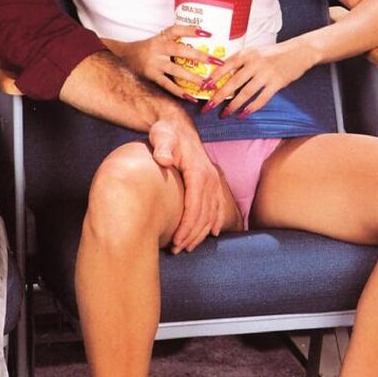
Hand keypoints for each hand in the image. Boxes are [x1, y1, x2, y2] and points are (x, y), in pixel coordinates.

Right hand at [117, 26, 221, 98]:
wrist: (124, 57)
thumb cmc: (147, 49)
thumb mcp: (158, 41)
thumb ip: (175, 42)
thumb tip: (201, 44)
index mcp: (161, 37)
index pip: (177, 30)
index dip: (191, 30)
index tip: (207, 33)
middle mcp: (158, 49)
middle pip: (180, 50)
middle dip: (200, 56)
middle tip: (216, 61)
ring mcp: (154, 63)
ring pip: (176, 70)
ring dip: (192, 77)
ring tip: (206, 84)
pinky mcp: (151, 76)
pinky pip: (167, 85)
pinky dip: (179, 92)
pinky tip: (191, 97)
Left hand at [148, 117, 226, 251]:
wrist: (177, 126)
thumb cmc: (166, 133)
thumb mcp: (161, 136)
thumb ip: (162, 147)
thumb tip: (163, 159)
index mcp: (198, 173)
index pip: (195, 207)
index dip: (187, 227)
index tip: (176, 242)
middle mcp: (210, 179)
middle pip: (204, 215)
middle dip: (192, 235)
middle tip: (177, 250)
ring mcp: (212, 181)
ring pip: (212, 214)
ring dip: (201, 233)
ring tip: (187, 247)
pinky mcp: (211, 183)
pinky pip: (216, 207)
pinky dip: (213, 223)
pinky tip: (210, 234)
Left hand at [202, 40, 315, 116]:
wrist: (299, 51)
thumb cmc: (273, 53)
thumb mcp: (255, 52)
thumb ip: (241, 62)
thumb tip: (222, 77)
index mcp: (247, 53)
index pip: (226, 65)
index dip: (213, 77)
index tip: (203, 88)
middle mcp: (255, 63)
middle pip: (233, 82)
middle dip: (219, 97)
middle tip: (208, 107)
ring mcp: (266, 73)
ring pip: (245, 93)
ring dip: (233, 106)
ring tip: (224, 114)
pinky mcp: (277, 83)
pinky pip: (261, 99)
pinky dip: (251, 108)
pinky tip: (243, 114)